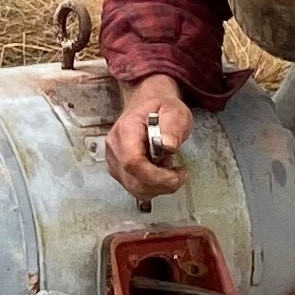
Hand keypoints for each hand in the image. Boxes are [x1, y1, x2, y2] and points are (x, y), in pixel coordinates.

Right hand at [104, 75, 192, 205]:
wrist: (147, 105)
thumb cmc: (160, 109)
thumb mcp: (174, 111)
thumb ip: (172, 126)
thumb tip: (168, 145)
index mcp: (126, 130)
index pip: (132, 162)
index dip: (155, 176)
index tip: (176, 175)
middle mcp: (115, 147)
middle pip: (133, 180)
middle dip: (162, 184)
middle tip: (180, 173)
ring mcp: (114, 161)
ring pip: (134, 189)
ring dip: (159, 187)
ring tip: (170, 169)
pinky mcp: (118, 170)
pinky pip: (135, 188)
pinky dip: (153, 187)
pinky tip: (160, 173)